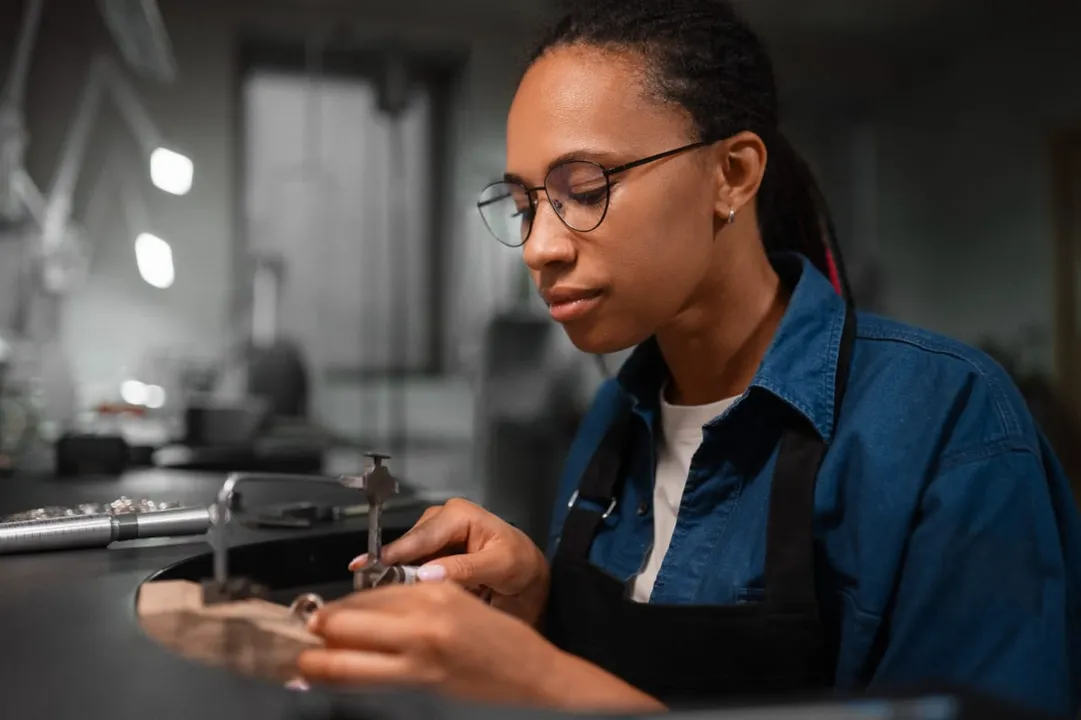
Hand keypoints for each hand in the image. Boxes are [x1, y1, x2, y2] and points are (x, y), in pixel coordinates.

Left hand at [297, 582, 663, 711]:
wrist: (538, 682)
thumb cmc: (503, 646)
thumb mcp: (459, 605)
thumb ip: (414, 604)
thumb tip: (364, 612)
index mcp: (433, 594)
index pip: (364, 597)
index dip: (333, 607)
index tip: (314, 613)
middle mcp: (420, 624)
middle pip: (342, 622)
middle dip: (314, 630)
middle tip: (294, 635)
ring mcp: (416, 661)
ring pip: (341, 660)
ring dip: (313, 660)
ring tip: (296, 662)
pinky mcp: (418, 691)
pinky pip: (362, 684)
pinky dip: (335, 680)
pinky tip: (318, 680)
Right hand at [351, 498, 549, 624]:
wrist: (528, 574)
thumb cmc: (520, 563)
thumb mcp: (501, 565)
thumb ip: (465, 568)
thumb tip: (426, 574)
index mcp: (458, 514)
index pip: (420, 536)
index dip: (394, 555)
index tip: (370, 571)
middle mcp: (441, 519)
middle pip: (406, 547)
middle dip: (391, 570)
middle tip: (374, 594)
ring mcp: (433, 537)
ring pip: (404, 559)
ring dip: (397, 579)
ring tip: (389, 600)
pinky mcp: (430, 554)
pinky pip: (411, 568)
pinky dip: (406, 583)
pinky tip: (401, 597)